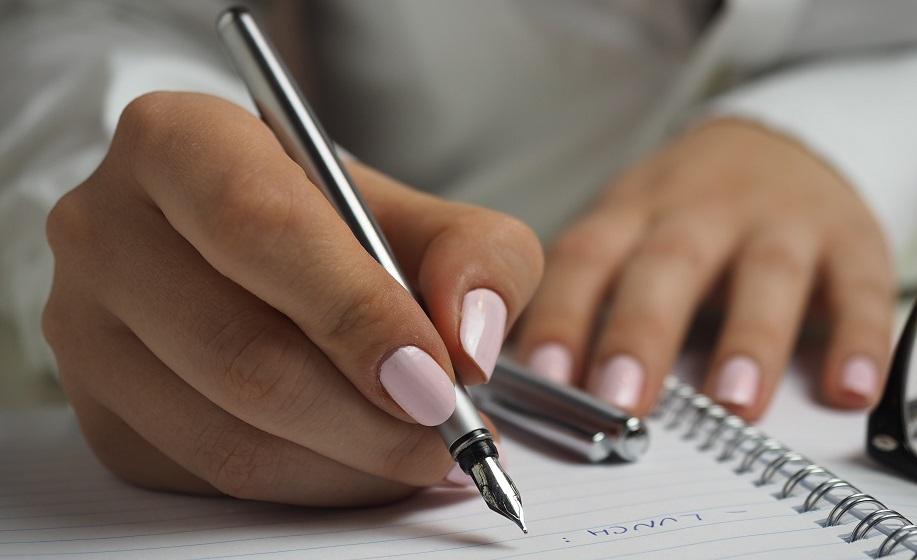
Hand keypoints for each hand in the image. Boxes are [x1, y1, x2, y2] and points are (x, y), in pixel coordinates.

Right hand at [43, 92, 542, 505]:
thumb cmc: (339, 226)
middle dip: (368, 416)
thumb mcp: (426, 215)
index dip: (357, 313)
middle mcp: (108, 229)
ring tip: (422, 452)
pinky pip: (212, 478)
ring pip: (227, 435)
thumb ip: (477, 257)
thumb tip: (470, 343)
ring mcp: (87, 330)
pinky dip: (310, 485)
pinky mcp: (102, 413)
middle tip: (448, 434)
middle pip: (241, 351)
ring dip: (348, 464)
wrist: (258, 254)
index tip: (436, 377)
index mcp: (178, 142)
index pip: (262, 229)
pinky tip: (361, 461)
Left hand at [518, 118, 893, 419]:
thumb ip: (591, 296)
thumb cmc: (685, 213)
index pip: (586, 258)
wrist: (780, 141)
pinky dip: (860, 339)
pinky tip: (851, 389)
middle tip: (622, 399)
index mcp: (634, 213)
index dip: (562, 314)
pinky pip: (860, 288)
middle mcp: (703, 211)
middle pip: (668, 265)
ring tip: (735, 404)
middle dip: (642, 332)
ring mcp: (780, 222)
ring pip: (766, 274)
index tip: (546, 376)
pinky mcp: (851, 239)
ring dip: (751, 338)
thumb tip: (541, 387)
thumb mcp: (628, 230)